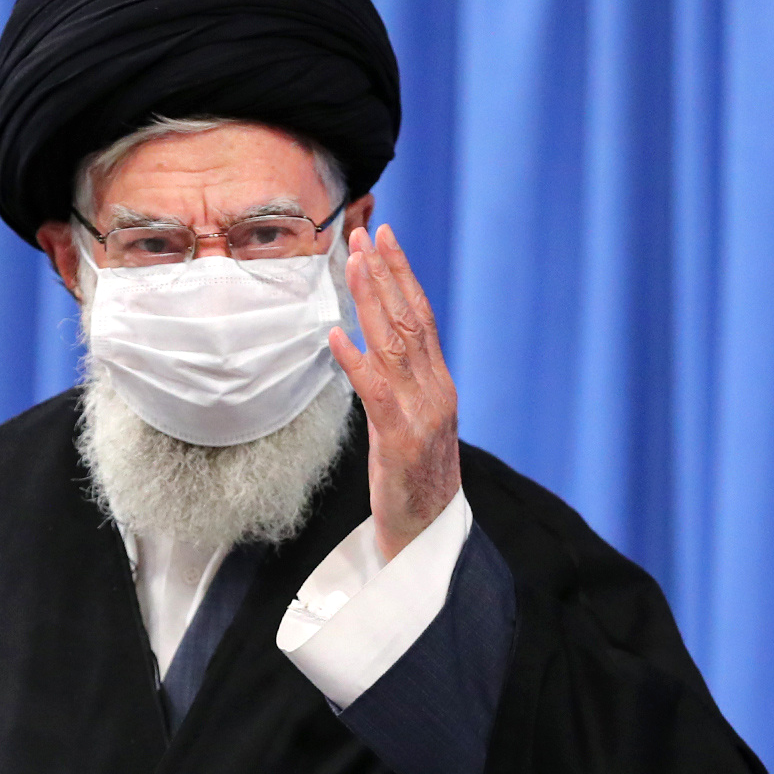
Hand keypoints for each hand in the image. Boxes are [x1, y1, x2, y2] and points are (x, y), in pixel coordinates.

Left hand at [329, 224, 460, 561]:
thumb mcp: (410, 427)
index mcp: (439, 387)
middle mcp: (436, 393)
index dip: (403, 276)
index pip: (422, 319)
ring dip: (372, 302)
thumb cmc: (413, 484)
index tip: (384, 239)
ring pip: (396, 347)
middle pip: (411, 321)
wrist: (429, 539)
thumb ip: (399, 386)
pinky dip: (355, 362)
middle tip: (366, 233)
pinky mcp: (400, 442)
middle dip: (387, 274)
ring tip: (354, 265)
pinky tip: (335, 337)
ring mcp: (421, 416)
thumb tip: (371, 346)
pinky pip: (375, 394)